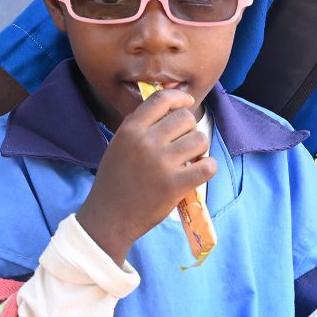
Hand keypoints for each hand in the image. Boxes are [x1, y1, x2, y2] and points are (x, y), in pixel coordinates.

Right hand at [76, 88, 214, 263]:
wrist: (108, 218)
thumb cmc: (116, 181)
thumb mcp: (119, 145)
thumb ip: (140, 125)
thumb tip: (170, 106)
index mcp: (130, 130)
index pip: (162, 99)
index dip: (179, 98)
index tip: (187, 103)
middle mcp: (146, 142)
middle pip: (186, 118)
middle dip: (190, 130)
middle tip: (183, 146)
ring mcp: (161, 163)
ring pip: (200, 139)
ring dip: (199, 149)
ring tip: (189, 160)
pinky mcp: (175, 185)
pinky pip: (208, 165)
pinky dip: (208, 167)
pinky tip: (199, 172)